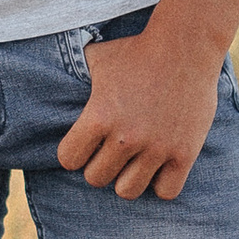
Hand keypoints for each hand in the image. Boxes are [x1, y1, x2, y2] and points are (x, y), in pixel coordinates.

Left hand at [57, 16, 224, 199]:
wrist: (186, 45)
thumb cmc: (137, 50)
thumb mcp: (98, 57)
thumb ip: (74, 71)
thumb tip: (52, 72)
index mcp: (99, 116)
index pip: (68, 159)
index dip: (74, 152)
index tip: (86, 144)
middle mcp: (126, 136)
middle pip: (95, 179)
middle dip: (100, 165)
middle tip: (112, 151)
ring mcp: (157, 147)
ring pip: (128, 191)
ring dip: (128, 178)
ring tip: (134, 162)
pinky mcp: (184, 153)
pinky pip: (166, 192)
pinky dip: (161, 183)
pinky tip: (160, 166)